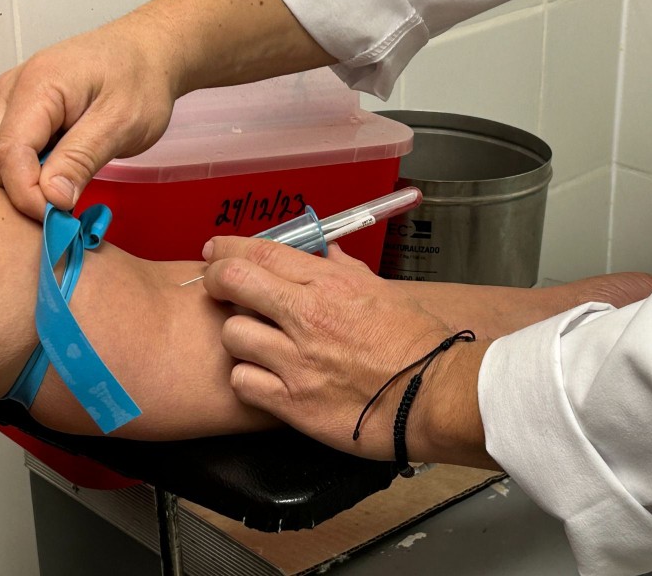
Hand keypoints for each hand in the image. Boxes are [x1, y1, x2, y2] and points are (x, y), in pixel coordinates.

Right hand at [0, 12, 181, 219]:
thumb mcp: (121, 124)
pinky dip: (34, 173)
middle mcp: (13, 92)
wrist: (147, 54)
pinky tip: (64, 178)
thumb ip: (82, 159)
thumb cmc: (140, 81)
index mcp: (36, 87)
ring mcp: (14, 101)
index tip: (58, 219)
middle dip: (23, 193)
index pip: (10, 154)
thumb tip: (51, 197)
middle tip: (66, 213)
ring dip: (27, 184)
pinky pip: (14, 152)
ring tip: (69, 193)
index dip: (28, 194)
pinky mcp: (23, 113)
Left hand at [202, 237, 495, 467]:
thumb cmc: (418, 345)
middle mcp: (308, 317)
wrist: (434, 398)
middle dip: (216, 280)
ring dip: (238, 335)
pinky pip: (242, 382)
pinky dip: (247, 378)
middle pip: (234, 283)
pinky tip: (264, 378)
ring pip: (232, 334)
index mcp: (332, 285)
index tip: (216, 251)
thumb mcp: (386, 293)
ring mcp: (297, 361)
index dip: (229, 249)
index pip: (263, 253)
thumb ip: (348, 271)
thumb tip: (326, 254)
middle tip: (218, 287)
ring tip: (256, 343)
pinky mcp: (293, 403)